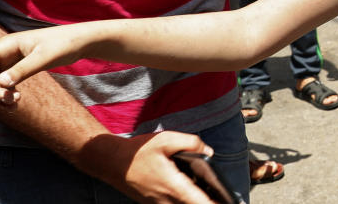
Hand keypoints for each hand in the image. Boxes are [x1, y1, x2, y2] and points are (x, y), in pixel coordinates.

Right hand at [0, 24, 97, 102]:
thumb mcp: (44, 57)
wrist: (80, 41)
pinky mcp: (18, 67)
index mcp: (7, 44)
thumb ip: (23, 70)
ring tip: (16, 100)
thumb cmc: (63, 44)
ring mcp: (10, 60)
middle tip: (11, 100)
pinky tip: (16, 99)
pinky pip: (3, 82)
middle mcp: (5, 51)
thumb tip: (0, 83)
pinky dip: (6, 92)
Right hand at [87, 131, 223, 203]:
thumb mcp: (166, 139)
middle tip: (224, 200)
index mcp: (173, 185)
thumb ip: (191, 143)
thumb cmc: (140, 151)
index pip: (199, 202)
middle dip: (208, 203)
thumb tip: (209, 151)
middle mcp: (166, 200)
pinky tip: (192, 194)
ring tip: (211, 197)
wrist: (113, 163)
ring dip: (196, 202)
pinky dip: (185, 201)